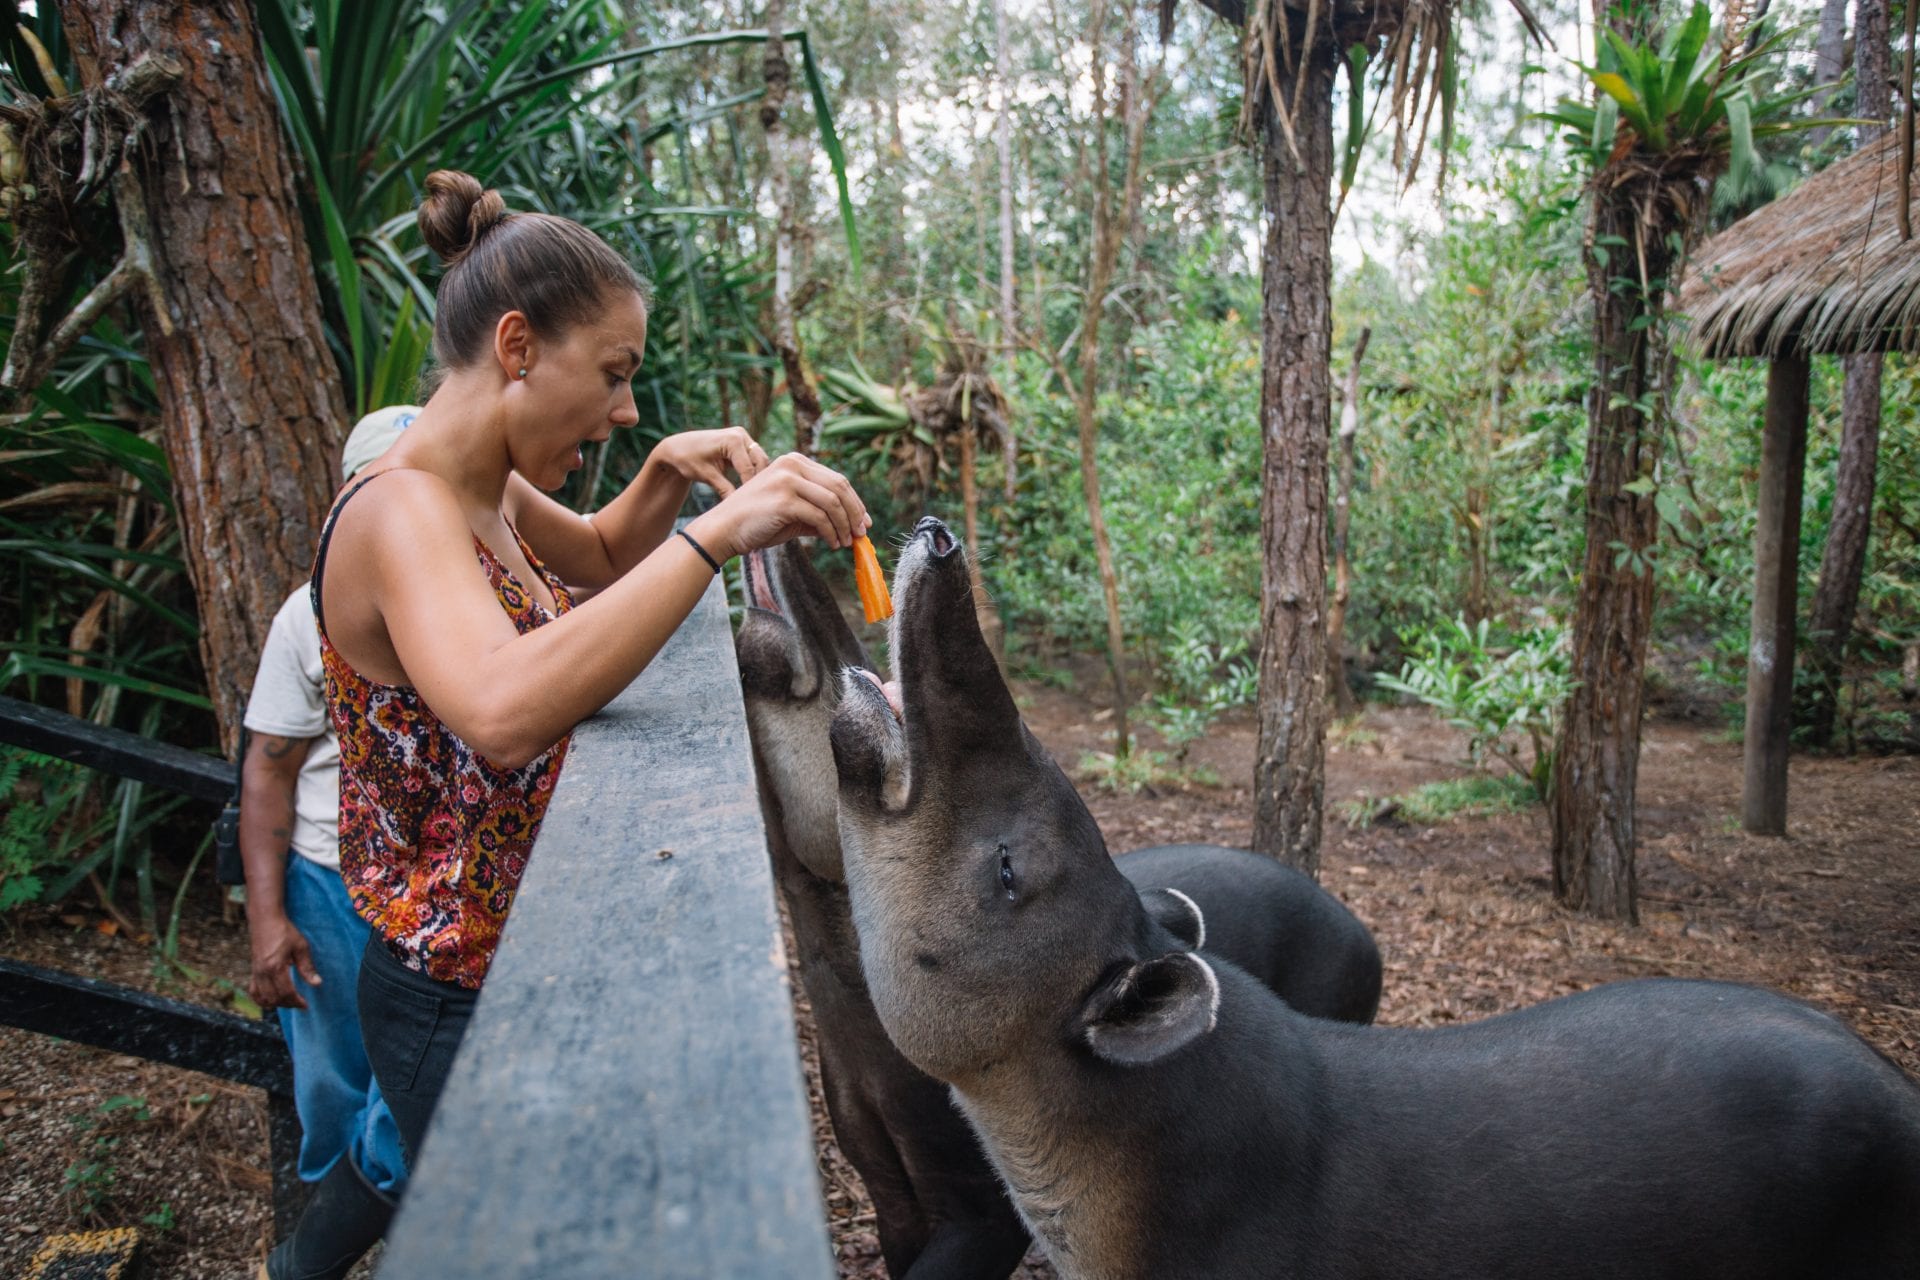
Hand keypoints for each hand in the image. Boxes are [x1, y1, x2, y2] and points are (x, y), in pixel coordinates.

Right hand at [247, 911, 320, 1010]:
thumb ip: (307, 967)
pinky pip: (254, 992)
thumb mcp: (301, 947)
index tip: (306, 1005)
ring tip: (289, 1001)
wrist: (265, 920)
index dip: (297, 1001)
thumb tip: (316, 983)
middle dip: (288, 1004)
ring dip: (277, 1003)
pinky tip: (272, 999)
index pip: (286, 992)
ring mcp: (256, 973)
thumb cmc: (284, 931)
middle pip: (275, 998)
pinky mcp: (253, 971)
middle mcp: (263, 972)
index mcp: (276, 967)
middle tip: (300, 1003)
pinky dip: (262, 1000)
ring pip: (264, 998)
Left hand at [649, 427, 769, 496]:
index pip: (749, 469)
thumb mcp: (706, 476)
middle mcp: (740, 434)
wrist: (677, 447)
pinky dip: (753, 471)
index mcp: (733, 440)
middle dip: (760, 480)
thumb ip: (725, 489)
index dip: (750, 488)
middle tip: (757, 501)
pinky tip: (751, 487)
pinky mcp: (741, 441)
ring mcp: (742, 436)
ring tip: (755, 496)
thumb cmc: (688, 459)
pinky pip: (753, 458)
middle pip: (760, 461)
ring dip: (758, 475)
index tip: (750, 505)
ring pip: (760, 460)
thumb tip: (738, 507)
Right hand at [687, 453, 870, 558]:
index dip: (855, 502)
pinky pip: (820, 517)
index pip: (836, 479)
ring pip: (833, 502)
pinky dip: (831, 533)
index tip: (863, 522)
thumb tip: (851, 525)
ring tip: (846, 543)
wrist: (724, 530)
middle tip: (862, 534)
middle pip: (839, 487)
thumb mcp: (793, 512)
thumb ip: (818, 512)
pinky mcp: (784, 500)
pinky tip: (833, 543)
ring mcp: (787, 480)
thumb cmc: (757, 522)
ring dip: (844, 526)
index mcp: (794, 461)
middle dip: (855, 513)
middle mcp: (792, 465)